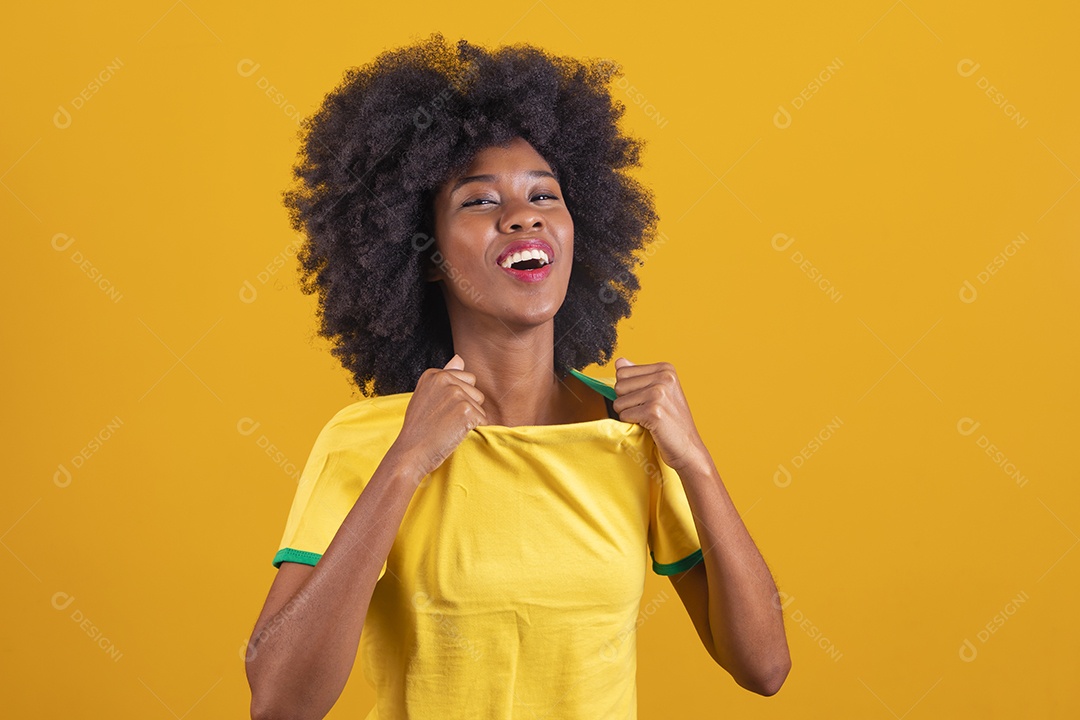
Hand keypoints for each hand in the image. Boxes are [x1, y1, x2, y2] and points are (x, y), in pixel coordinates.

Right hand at [391, 354, 485, 480]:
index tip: (439, 410)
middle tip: (444, 420)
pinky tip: (454, 433)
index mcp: (434, 374)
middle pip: (476, 390)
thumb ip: (444, 376)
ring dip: (470, 418)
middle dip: (466, 406)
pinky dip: (472, 429)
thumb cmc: (419, 428)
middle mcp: (444, 379)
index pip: (466, 379)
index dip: (457, 399)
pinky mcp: (466, 410)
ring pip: (480, 405)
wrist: (411, 453)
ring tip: (448, 426)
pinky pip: (482, 419)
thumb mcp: (426, 396)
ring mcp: (456, 393)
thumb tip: (459, 358)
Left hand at [611, 357, 706, 473]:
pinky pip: (624, 415)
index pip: (622, 371)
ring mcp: (659, 393)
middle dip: (626, 401)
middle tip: (646, 410)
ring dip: (629, 414)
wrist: (688, 447)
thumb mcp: (658, 392)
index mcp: (665, 369)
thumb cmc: (671, 421)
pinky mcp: (654, 411)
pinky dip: (632, 423)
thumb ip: (638, 375)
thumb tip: (619, 361)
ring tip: (648, 418)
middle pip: (619, 385)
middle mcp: (664, 377)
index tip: (646, 399)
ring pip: (619, 401)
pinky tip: (649, 425)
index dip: (628, 389)